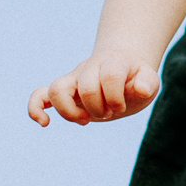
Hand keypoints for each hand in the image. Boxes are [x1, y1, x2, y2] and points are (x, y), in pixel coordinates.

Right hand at [31, 50, 159, 126]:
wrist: (121, 67)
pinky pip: (40, 95)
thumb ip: (148, 83)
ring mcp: (74, 79)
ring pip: (57, 89)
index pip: (110, 76)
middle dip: (99, 107)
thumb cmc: (136, 77)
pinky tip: (44, 123)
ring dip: (70, 111)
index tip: (121, 107)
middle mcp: (89, 69)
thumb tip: (140, 89)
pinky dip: (36, 108)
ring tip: (86, 120)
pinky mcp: (64, 91)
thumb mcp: (149, 80)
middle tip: (109, 113)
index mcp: (112, 63)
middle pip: (85, 86)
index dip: (116, 97)